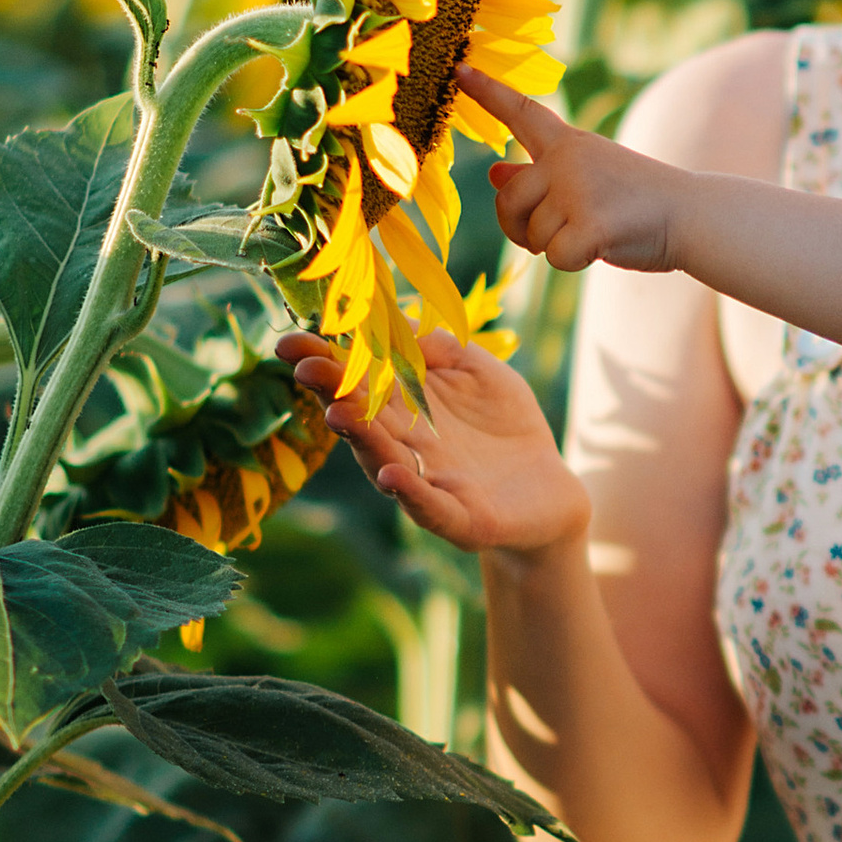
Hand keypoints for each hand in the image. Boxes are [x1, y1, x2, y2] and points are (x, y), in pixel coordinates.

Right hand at [279, 327, 590, 557]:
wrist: (550, 490)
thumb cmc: (505, 424)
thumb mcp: (476, 369)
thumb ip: (438, 346)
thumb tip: (396, 323)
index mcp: (401, 410)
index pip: (355, 382)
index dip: (324, 363)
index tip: (290, 341)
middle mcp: (403, 448)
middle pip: (361, 420)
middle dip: (332, 394)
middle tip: (305, 368)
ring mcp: (428, 485)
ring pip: (385, 461)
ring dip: (361, 439)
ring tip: (338, 413)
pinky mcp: (460, 519)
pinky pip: (430, 506)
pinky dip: (410, 493)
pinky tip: (391, 474)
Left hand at [458, 73, 681, 273]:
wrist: (693, 215)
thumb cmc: (638, 200)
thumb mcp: (587, 176)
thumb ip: (540, 176)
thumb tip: (496, 174)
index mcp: (567, 142)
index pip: (521, 111)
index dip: (486, 91)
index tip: (458, 67)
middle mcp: (567, 160)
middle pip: (508, 201)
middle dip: (523, 228)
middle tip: (562, 229)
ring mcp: (578, 190)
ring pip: (533, 235)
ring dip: (556, 246)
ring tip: (595, 231)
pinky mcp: (590, 225)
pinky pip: (556, 258)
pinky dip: (575, 263)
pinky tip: (602, 248)